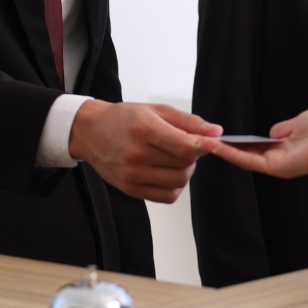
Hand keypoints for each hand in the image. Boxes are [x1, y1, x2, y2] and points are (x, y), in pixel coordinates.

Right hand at [69, 101, 221, 202]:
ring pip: (179, 181)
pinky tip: (167, 172)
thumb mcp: (157, 110)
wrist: (91, 132)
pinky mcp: (130, 189)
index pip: (185, 146)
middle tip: (186, 145)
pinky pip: (167, 196)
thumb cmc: (124, 119)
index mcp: (144, 129)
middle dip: (194, 155)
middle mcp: (136, 154)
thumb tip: (216, 132)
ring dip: (186, 170)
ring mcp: (132, 175)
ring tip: (175, 158)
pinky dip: (175, 186)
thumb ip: (189, 122)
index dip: (205, 145)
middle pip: (185, 164)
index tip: (213, 142)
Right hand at [207, 106, 307, 176]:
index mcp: (287, 147)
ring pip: (244, 160)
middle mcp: (280, 159)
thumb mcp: (301, 121)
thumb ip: (285, 127)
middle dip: (226, 149)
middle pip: (248, 155)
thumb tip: (272, 132)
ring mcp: (278, 165)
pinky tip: (216, 147)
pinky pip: (249, 161)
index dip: (240, 142)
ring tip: (202, 144)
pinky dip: (231, 154)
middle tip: (204, 141)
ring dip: (223, 152)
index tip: (223, 136)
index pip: (258, 146)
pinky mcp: (277, 168)